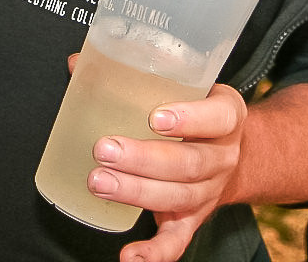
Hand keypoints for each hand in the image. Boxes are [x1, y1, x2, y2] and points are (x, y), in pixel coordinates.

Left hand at [84, 82, 248, 261]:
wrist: (230, 151)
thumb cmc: (194, 110)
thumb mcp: (184, 86)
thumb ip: (138, 74)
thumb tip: (77, 64)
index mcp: (227, 116)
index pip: (217, 117)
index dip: (189, 118)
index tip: (154, 117)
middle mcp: (223, 156)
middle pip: (189, 163)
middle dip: (143, 159)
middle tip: (104, 149)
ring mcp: (210, 191)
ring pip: (178, 196)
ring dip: (136, 192)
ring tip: (99, 182)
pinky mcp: (193, 218)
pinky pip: (178, 241)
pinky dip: (155, 253)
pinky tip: (130, 256)